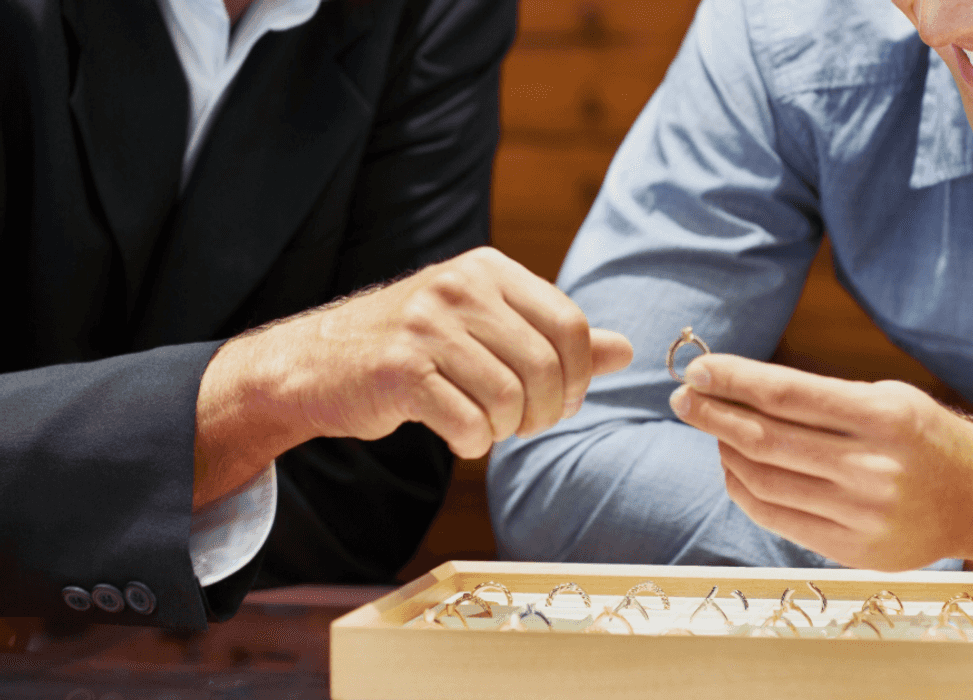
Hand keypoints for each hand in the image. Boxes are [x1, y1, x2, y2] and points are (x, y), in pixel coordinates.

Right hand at [194, 247, 631, 507]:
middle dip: (545, 413)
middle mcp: (460, 286)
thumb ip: (556, 337)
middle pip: (547, 368)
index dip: (579, 377)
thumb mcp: (486, 327)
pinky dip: (470, 444)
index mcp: (489, 269)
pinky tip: (454, 433)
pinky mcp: (399, 370)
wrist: (313, 364)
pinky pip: (467, 424)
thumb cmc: (413, 348)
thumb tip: (627, 350)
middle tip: (521, 424)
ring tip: (482, 425)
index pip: (572, 325)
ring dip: (503, 430)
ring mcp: (426, 326)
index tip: (560, 401)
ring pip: (510, 400)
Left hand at [669, 354, 972, 585]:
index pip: (787, 393)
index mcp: (884, 417)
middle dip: (713, 415)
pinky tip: (734, 469)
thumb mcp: (885, 398)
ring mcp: (864, 516)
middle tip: (683, 398)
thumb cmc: (922, 437)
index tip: (697, 368)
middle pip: (766, 439)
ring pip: (764, 481)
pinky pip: (777, 518)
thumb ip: (818, 397)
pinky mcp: (855, 552)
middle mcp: (874, 469)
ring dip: (725, 452)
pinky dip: (744, 490)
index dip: (733, 380)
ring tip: (713, 431)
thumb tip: (732, 387)